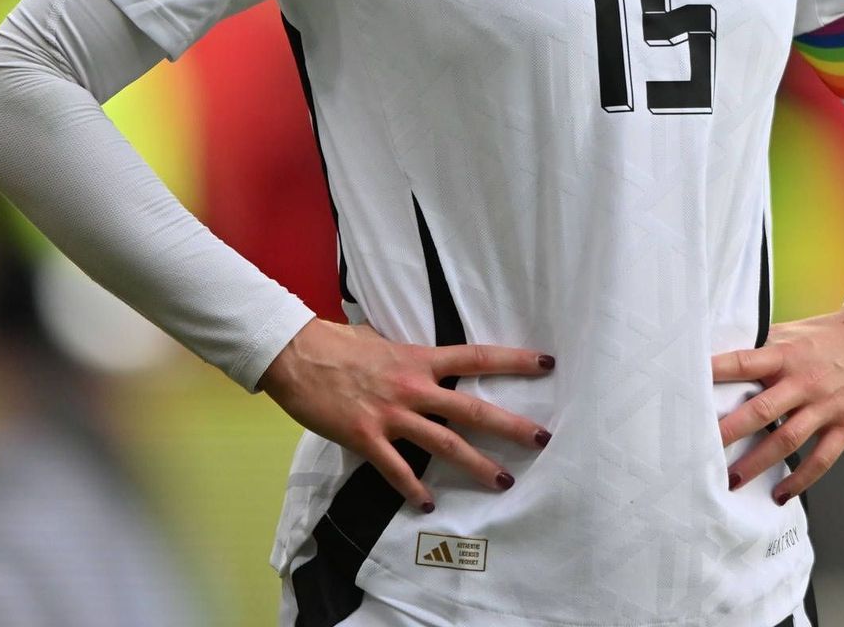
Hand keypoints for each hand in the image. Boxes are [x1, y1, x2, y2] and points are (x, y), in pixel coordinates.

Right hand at [258, 318, 554, 511]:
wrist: (298, 355)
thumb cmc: (339, 343)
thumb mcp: (382, 341)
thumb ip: (407, 356)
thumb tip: (421, 361)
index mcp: (419, 358)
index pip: (476, 356)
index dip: (512, 360)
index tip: (545, 363)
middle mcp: (413, 386)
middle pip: (471, 408)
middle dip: (509, 425)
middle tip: (540, 439)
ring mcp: (391, 414)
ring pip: (444, 443)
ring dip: (475, 464)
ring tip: (501, 481)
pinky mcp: (366, 436)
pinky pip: (396, 469)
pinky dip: (413, 488)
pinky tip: (427, 504)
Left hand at [712, 287, 843, 503]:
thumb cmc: (828, 334)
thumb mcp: (793, 333)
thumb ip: (763, 347)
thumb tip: (722, 357)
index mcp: (785, 353)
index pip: (744, 362)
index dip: (716, 372)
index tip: (688, 385)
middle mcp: (804, 380)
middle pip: (761, 409)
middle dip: (730, 431)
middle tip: (701, 450)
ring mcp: (827, 405)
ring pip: (787, 439)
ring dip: (758, 463)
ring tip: (732, 480)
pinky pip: (822, 458)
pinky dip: (801, 478)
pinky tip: (780, 493)